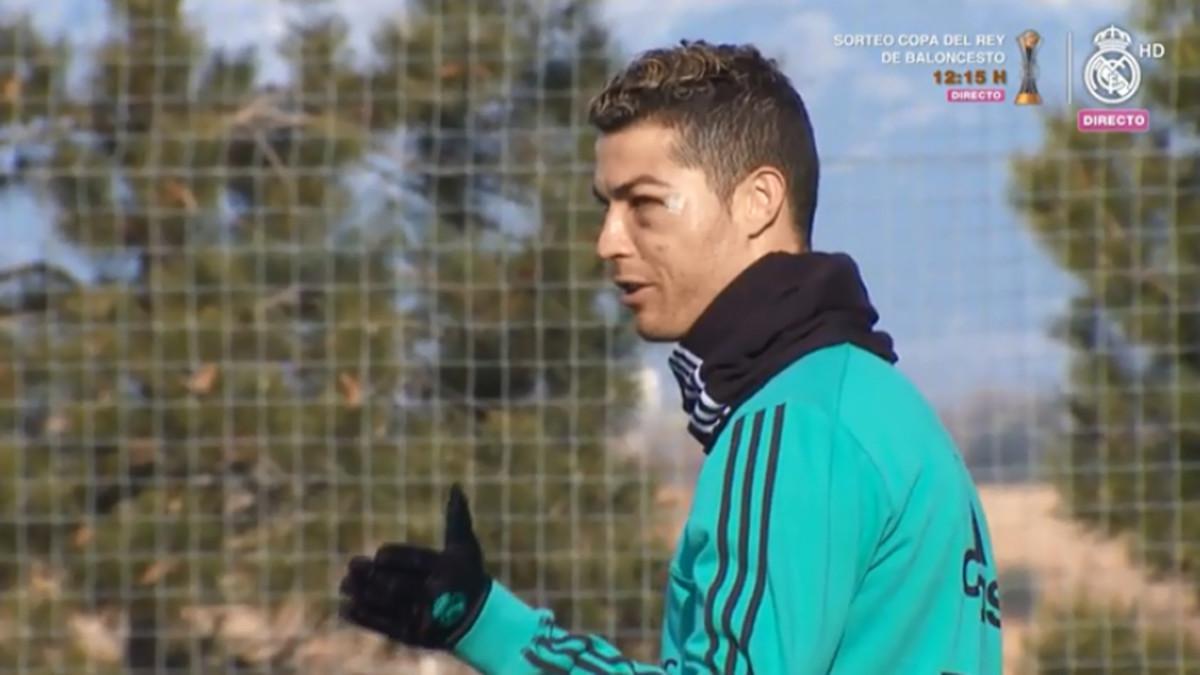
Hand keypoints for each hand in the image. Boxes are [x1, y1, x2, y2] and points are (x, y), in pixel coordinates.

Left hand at [338, 484, 491, 649]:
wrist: (479, 619)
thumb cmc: (468, 576)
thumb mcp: (466, 548)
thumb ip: (457, 519)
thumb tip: (456, 486)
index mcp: (446, 570)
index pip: (415, 561)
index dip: (394, 558)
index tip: (378, 554)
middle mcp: (435, 595)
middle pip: (398, 585)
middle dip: (372, 576)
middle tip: (351, 566)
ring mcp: (424, 618)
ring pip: (388, 605)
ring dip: (362, 594)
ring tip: (343, 585)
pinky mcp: (414, 635)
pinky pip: (385, 626)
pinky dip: (364, 617)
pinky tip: (346, 607)